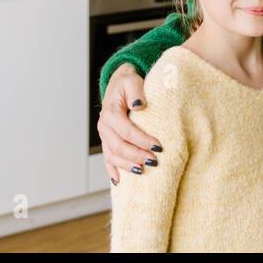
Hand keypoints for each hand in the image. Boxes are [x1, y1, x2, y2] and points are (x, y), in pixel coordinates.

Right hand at [98, 63, 161, 184]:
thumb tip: (139, 105)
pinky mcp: (106, 142)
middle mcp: (104, 127)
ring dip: (127, 165)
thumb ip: (136, 91)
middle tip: (154, 161)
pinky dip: (112, 171)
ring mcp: (104, 136)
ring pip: (112, 156)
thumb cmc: (128, 83)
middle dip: (137, 156)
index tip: (158, 146)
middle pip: (119, 147)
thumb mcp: (132, 80)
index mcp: (110, 113)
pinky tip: (119, 181)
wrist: (118, 84)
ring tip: (142, 171)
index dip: (142, 140)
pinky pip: (107, 159)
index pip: (127, 131)